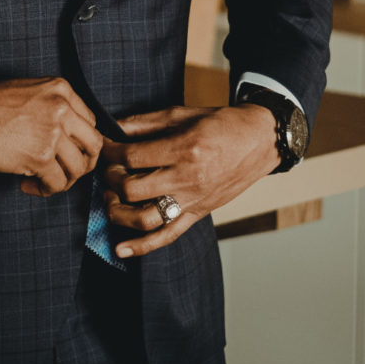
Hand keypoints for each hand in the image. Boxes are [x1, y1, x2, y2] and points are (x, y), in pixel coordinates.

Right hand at [0, 76, 102, 196]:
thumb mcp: (27, 93)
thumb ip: (52, 109)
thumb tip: (67, 138)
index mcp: (61, 89)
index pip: (90, 122)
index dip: (80, 143)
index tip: (65, 154)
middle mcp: (62, 108)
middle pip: (94, 145)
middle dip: (82, 164)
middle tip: (63, 172)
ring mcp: (52, 132)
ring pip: (79, 167)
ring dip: (63, 180)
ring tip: (41, 181)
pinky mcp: (39, 156)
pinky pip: (57, 183)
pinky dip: (45, 190)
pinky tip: (27, 185)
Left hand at [101, 104, 279, 257]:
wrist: (261, 141)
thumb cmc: (221, 124)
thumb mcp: (182, 114)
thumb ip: (144, 122)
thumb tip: (112, 128)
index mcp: (184, 149)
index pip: (131, 157)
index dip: (109, 152)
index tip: (103, 147)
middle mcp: (188, 178)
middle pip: (132, 189)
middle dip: (111, 179)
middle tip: (109, 170)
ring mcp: (193, 200)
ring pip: (145, 218)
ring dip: (118, 212)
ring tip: (111, 199)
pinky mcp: (199, 214)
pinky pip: (168, 236)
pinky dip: (142, 247)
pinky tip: (120, 249)